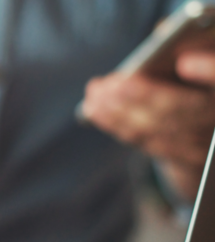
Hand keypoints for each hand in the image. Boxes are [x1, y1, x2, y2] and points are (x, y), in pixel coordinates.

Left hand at [82, 51, 214, 198]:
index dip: (209, 71)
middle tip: (106, 86)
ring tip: (93, 97)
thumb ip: (191, 45)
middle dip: (138, 96)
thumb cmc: (200, 83)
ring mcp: (200, 142)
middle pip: (177, 109)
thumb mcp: (203, 59)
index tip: (185, 62)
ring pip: (156, 128)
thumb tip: (161, 29)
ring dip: (118, 113)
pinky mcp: (180, 157)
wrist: (208, 126)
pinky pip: (145, 141)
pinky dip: (117, 125)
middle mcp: (214, 120)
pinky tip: (95, 110)